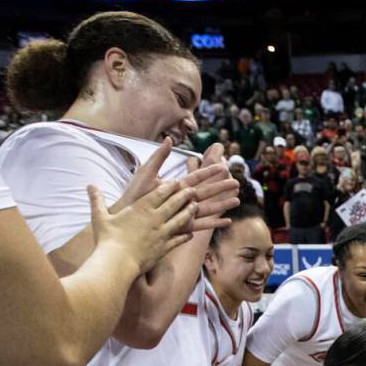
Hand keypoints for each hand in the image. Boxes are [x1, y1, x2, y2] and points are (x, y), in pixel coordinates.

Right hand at [89, 179, 196, 275]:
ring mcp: (162, 234)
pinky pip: (178, 240)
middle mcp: (155, 219)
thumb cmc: (107, 240)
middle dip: (184, 195)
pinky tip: (190, 234)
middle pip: (174, 203)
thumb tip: (89, 185)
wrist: (117, 263)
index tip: (177, 181)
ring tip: (196, 206)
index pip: (159, 193)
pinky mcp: (164, 248)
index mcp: (141, 209)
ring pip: (180, 219)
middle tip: (193, 189)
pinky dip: (185, 236)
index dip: (169, 186)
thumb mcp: (99, 217)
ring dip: (189, 212)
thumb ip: (97, 200)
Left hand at [118, 139, 236, 231]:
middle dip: (222, 187)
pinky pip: (202, 225)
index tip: (223, 164)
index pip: (196, 177)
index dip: (209, 170)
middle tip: (237, 182)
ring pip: (208, 208)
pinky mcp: (182, 226)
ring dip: (223, 204)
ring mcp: (183, 213)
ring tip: (238, 200)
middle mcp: (182, 199)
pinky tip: (227, 221)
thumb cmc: (135, 195)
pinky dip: (215, 223)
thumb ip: (159, 157)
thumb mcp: (146, 173)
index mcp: (176, 186)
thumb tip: (169, 139)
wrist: (128, 216)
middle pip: (206, 192)